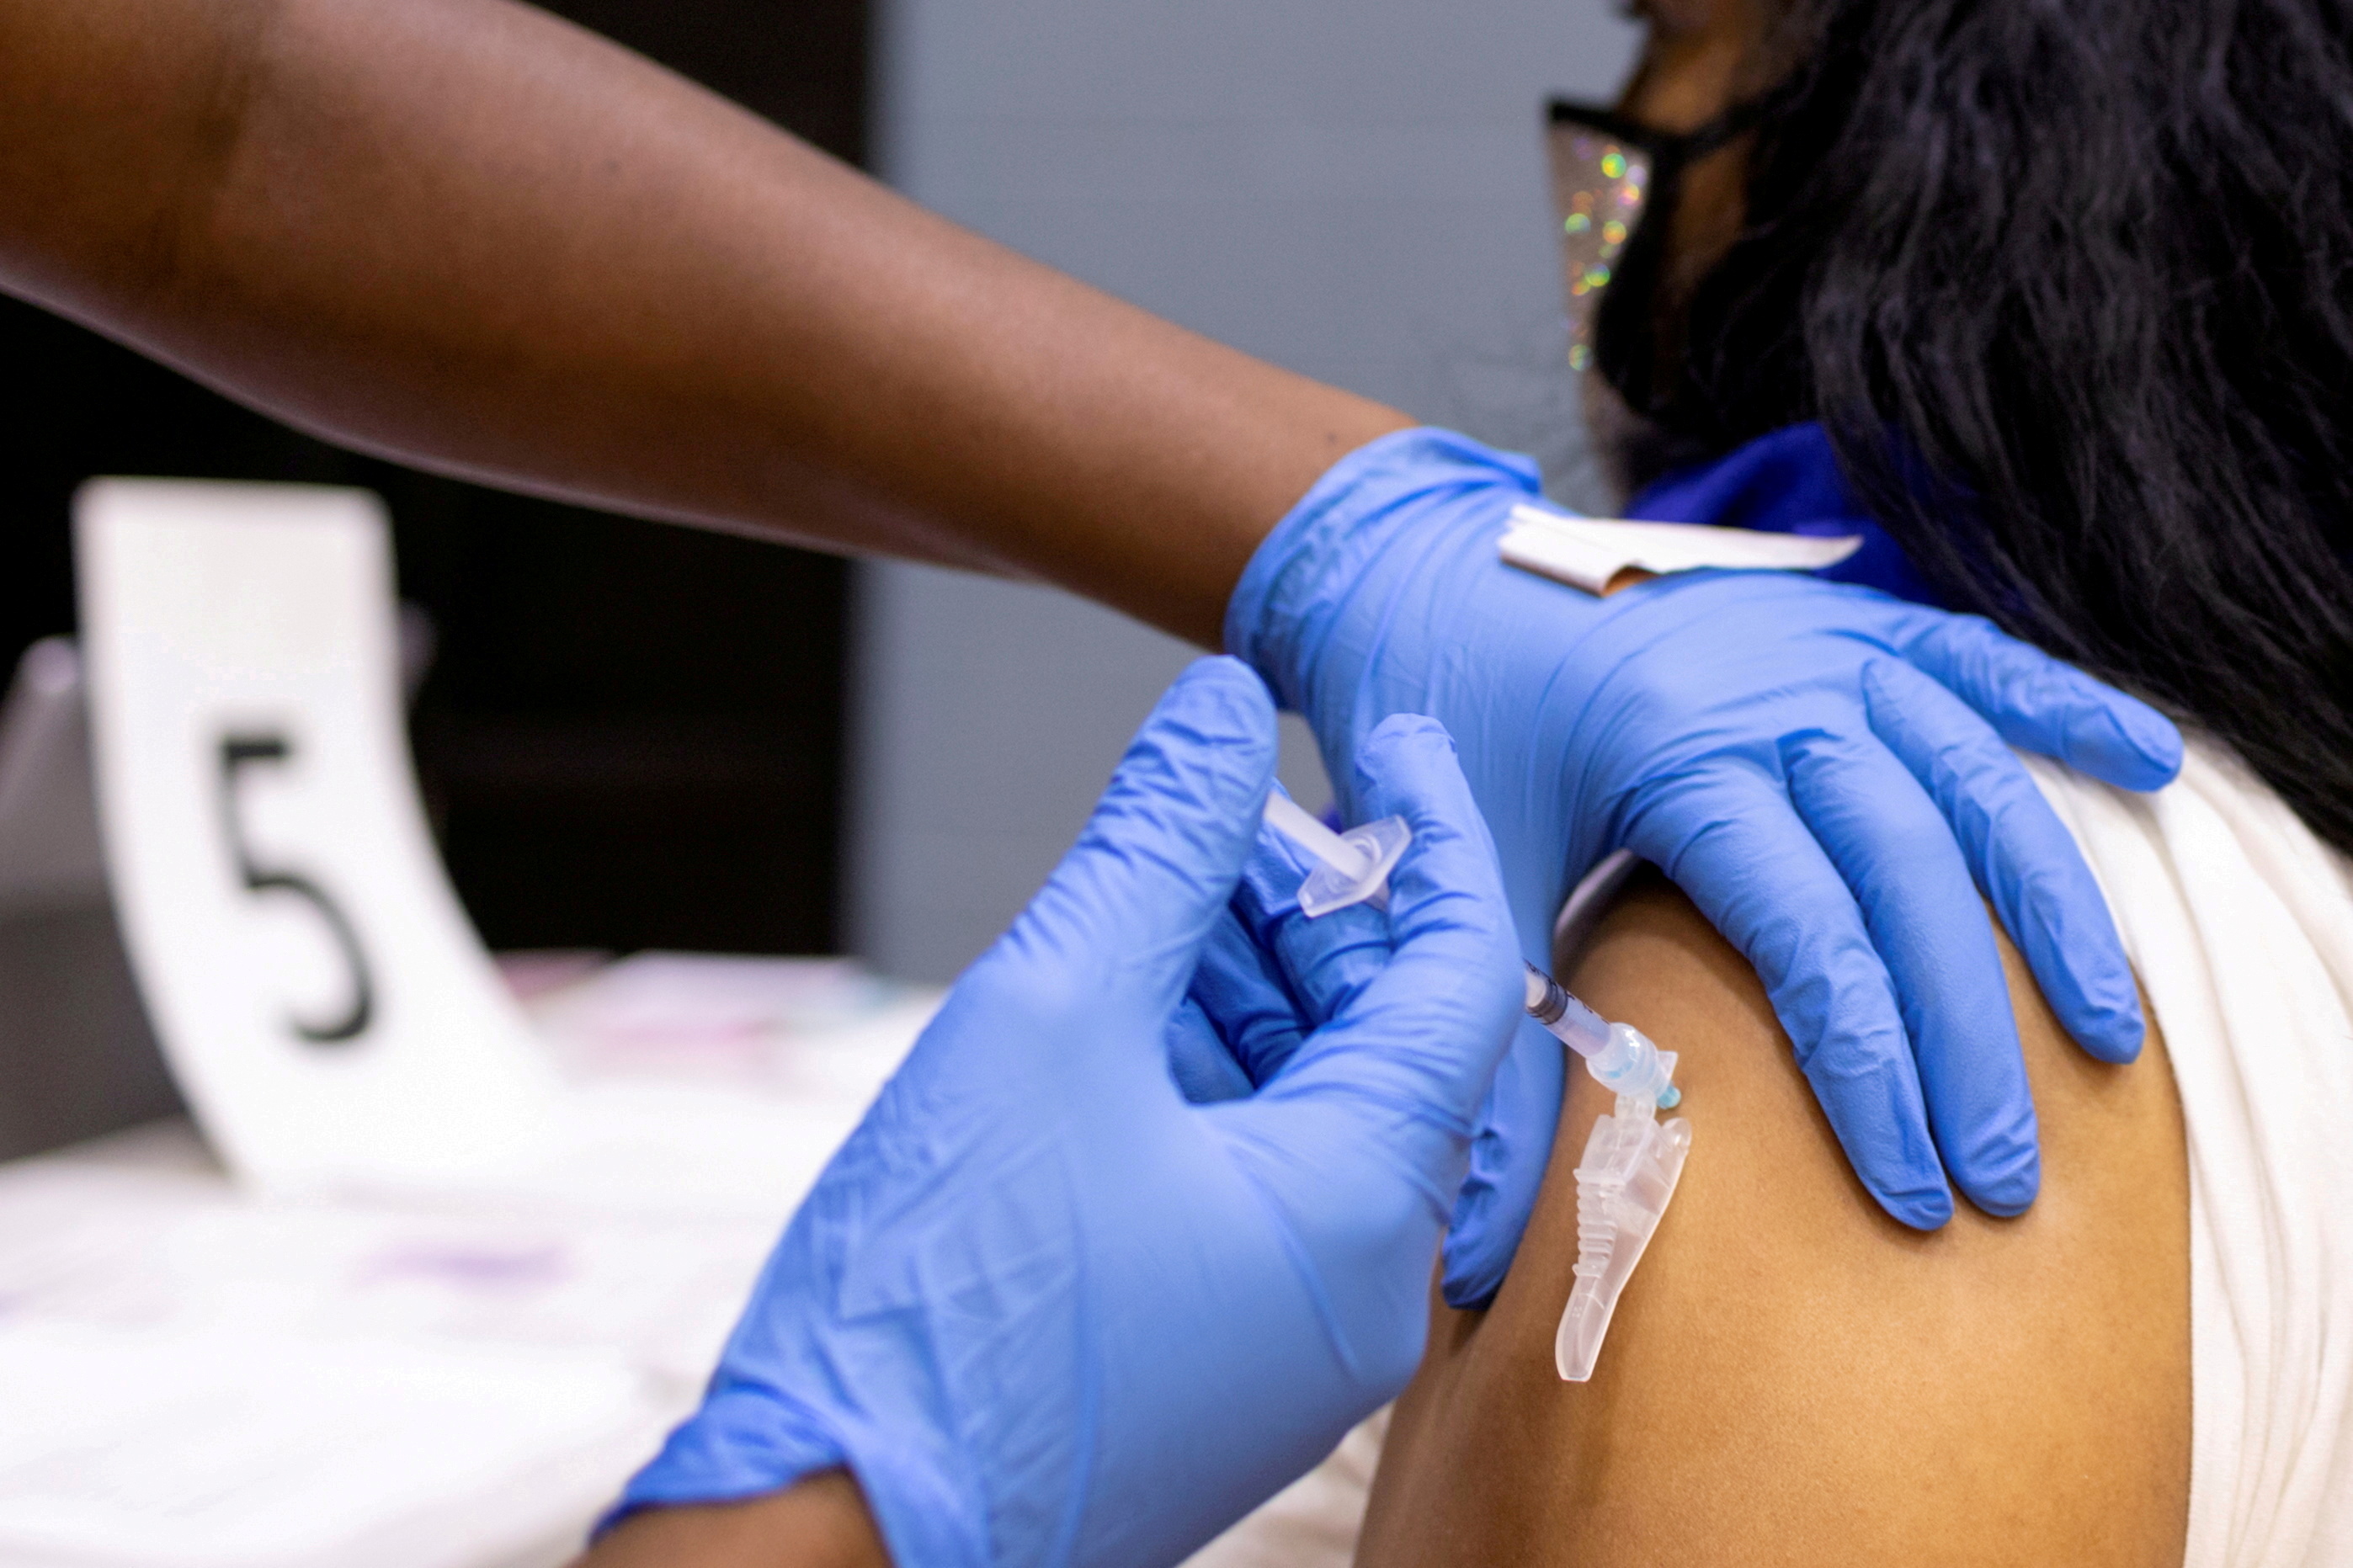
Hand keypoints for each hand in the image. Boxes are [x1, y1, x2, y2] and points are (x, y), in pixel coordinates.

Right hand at [607, 658, 1523, 1567]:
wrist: (825, 1542)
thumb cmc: (938, 1315)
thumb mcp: (1049, 1020)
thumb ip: (1154, 850)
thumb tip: (1219, 714)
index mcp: (1360, 1212)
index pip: (1462, 978)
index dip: (1429, 831)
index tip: (1387, 730)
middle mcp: (1358, 1288)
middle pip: (1378, 1039)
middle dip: (1303, 906)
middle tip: (1217, 805)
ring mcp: (1288, 1335)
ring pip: (1303, 1106)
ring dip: (1238, 985)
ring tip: (1146, 896)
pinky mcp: (1213, 1355)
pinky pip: (1247, 1177)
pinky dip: (1198, 1077)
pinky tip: (1114, 1008)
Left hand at [1228, 429, 2183, 1304]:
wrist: (1423, 572)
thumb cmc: (1441, 730)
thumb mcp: (1462, 878)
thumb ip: (1483, 1043)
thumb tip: (1464, 1244)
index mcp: (1677, 756)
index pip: (1810, 936)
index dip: (1870, 1070)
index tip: (1909, 1187)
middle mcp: (1771, 691)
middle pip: (1909, 875)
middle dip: (1967, 1034)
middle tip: (2007, 1171)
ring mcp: (1817, 642)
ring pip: (1970, 777)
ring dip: (2047, 908)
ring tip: (2103, 1035)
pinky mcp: (1838, 617)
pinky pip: (1972, 657)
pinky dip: (2061, 709)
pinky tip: (2148, 764)